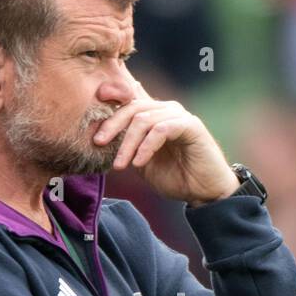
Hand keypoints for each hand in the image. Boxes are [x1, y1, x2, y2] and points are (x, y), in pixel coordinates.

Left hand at [94, 82, 237, 204]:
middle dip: (112, 125)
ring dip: (128, 143)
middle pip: (132, 107)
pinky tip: (139, 163)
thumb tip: (102, 137)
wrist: (205, 193)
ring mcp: (179, 116)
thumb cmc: (176, 178)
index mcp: (154, 115)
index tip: (91, 117)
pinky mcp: (191, 126)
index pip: (128, 102)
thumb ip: (127, 146)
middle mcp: (166, 110)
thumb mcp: (142, 162)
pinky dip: (146, 146)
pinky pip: (161, 129)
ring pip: (144, 119)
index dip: (109, 102)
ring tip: (120, 165)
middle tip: (99, 143)